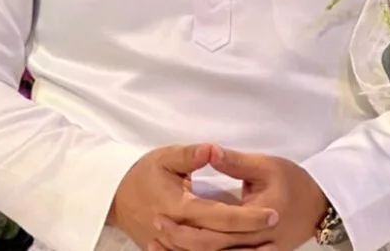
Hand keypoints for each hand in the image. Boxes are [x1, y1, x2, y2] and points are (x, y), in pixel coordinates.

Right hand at [108, 144, 277, 250]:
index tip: (273, 212)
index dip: (246, 217)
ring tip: (267, 248)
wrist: (114, 194)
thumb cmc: (144, 172)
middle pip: (213, 241)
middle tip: (275, 229)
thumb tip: (212, 149)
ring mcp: (166, 244)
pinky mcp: (165, 250)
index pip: (217, 215)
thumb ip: (190, 155)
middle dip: (246, 238)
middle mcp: (172, 229)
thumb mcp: (165, 157)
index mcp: (175, 205)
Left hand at [150, 148, 328, 250]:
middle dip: (181, 242)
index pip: (217, 227)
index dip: (186, 225)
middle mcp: (260, 241)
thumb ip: (234, 161)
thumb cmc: (293, 182)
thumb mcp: (266, 165)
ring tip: (161, 246)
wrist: (320, 205)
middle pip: (213, 250)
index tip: (161, 215)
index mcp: (260, 216)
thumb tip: (208, 150)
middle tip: (156, 231)